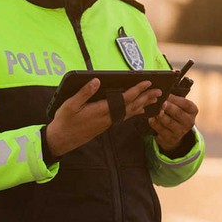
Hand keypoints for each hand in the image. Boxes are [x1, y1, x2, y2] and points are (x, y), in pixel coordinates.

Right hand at [46, 79, 161, 156]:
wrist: (61, 140)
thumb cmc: (65, 121)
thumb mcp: (70, 105)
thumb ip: (84, 93)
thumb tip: (96, 81)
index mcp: (100, 111)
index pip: (123, 99)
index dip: (136, 90)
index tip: (147, 83)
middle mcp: (107, 118)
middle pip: (131, 106)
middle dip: (146, 98)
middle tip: (159, 91)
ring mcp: (107, 123)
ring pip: (129, 113)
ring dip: (142, 105)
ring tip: (154, 100)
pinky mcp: (105, 125)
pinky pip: (124, 117)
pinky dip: (133, 112)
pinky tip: (138, 110)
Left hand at [148, 94, 198, 151]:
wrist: (174, 133)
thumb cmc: (175, 113)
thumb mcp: (179, 105)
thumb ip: (174, 99)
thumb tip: (163, 90)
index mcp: (192, 111)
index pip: (186, 104)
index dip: (175, 99)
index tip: (166, 94)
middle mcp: (189, 122)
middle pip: (177, 113)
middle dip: (168, 107)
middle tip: (160, 102)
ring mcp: (180, 132)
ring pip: (168, 122)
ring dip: (160, 115)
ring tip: (154, 109)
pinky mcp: (170, 139)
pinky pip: (160, 129)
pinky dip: (154, 123)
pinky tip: (150, 118)